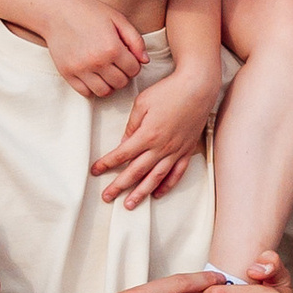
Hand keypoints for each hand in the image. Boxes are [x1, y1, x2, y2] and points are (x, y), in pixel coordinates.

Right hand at [45, 0, 152, 102]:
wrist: (56, 10)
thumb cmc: (89, 11)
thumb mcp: (117, 19)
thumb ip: (135, 40)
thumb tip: (145, 61)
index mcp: (112, 47)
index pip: (134, 70)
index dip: (134, 64)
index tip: (127, 57)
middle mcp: (97, 61)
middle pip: (121, 83)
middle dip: (123, 75)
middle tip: (117, 64)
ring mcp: (81, 69)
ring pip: (104, 92)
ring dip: (109, 84)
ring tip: (106, 71)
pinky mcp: (67, 73)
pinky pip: (86, 92)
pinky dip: (92, 87)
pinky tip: (92, 75)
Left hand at [91, 60, 220, 210]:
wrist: (197, 87)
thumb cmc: (169, 91)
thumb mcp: (142, 103)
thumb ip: (132, 126)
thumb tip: (124, 144)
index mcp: (147, 134)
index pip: (122, 154)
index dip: (106, 164)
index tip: (95, 170)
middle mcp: (161, 147)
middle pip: (136, 171)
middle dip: (119, 186)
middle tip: (107, 197)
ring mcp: (175, 151)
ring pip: (155, 178)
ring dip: (141, 193)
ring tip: (130, 204)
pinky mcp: (187, 150)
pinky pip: (177, 173)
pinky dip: (167, 185)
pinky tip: (158, 193)